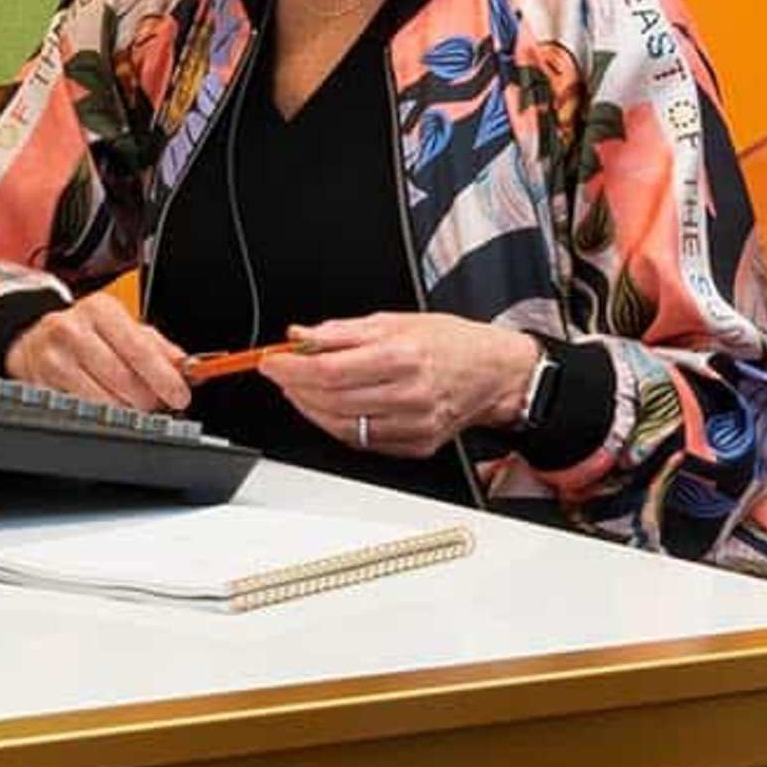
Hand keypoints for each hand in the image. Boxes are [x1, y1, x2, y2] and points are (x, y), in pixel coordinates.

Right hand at [6, 292, 191, 410]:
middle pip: (124, 380)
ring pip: (105, 401)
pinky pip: (84, 412)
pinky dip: (103, 414)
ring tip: (129, 402)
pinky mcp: (42, 385)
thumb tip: (189, 368)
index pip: (139, 349)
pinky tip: (105, 403)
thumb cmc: (85, 333)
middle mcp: (72, 330)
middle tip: (155, 402)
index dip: (164, 377)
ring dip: (127, 410)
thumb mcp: (122, 327)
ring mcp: (53, 359)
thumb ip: (158, 347)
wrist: (34, 339)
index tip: (180, 395)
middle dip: (148, 399)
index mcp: (99, 310)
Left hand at [261, 313, 536, 457]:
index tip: (272, 361)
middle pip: (331, 399)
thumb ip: (342, 332)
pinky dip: (338, 424)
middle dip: (296, 386)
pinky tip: (330, 407)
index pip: (330, 370)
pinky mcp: (416, 445)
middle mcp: (409, 394)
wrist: (494, 372)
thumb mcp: (395, 321)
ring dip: (311, 408)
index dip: (291, 368)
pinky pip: (363, 440)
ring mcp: (413, 425)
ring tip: (301, 389)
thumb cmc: (450, 342)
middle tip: (282, 373)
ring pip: (342, 425)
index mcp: (403, 356)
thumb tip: (301, 336)